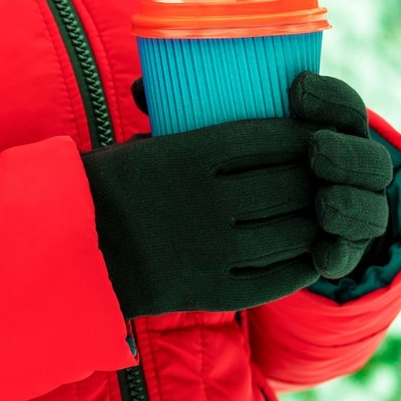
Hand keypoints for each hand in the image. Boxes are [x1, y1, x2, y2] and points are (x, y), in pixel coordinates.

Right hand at [83, 72, 390, 318]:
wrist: (70, 250)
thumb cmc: (108, 188)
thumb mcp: (148, 145)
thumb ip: (197, 134)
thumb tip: (243, 109)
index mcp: (190, 155)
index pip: (272, 137)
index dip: (304, 136)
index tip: (317, 133)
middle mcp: (207, 201)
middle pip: (289, 184)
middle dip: (318, 179)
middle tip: (330, 174)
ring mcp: (212, 249)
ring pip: (291, 232)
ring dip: (316, 222)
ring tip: (324, 214)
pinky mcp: (213, 291)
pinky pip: (275, 277)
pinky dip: (301, 265)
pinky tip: (310, 254)